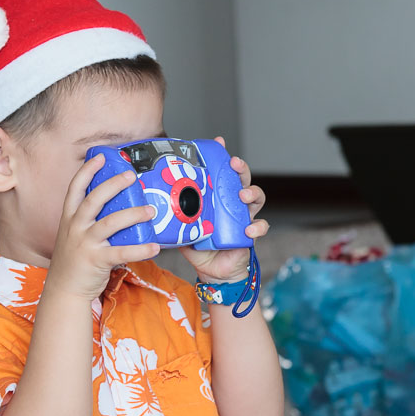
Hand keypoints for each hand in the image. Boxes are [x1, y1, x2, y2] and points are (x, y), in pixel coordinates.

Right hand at [47, 154, 160, 299]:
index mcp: (69, 218)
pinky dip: (140, 249)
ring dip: (132, 214)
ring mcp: (85, 244)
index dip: (87, 171)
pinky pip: (121, 253)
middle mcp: (75, 227)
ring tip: (150, 211)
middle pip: (93, 199)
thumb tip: (118, 205)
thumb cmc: (74, 260)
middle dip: (113, 185)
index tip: (100, 157)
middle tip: (131, 176)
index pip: (75, 188)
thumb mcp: (74, 234)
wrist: (64, 290)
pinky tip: (154, 247)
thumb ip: (91, 220)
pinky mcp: (96, 260)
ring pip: (110, 223)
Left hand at [180, 136, 268, 283]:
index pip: (222, 173)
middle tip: (233, 164)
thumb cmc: (200, 247)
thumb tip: (154, 206)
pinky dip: (257, 226)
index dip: (222, 156)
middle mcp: (232, 203)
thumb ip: (173, 218)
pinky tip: (249, 228)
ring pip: (256, 197)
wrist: (213, 272)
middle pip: (242, 179)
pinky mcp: (251, 233)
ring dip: (252, 193)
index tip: (219, 142)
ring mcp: (244, 216)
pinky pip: (260, 226)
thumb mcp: (183, 230)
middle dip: (240, 169)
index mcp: (217, 198)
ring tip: (243, 195)